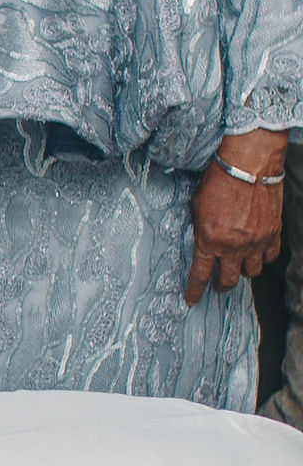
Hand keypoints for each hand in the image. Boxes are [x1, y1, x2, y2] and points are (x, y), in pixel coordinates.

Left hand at [187, 132, 286, 302]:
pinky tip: (258, 252)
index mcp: (209, 241)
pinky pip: (270, 257)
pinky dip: (263, 257)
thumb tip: (200, 238)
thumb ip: (199, 227)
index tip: (192, 300)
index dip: (195, 291)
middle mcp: (233, 247)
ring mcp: (255, 242)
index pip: (200, 275)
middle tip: (219, 283)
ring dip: (243, 271)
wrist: (249, 165)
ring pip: (251, 272)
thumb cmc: (220, 180)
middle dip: (221, 284)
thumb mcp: (197, 205)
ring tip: (239, 265)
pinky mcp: (273, 234)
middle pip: (228, 280)